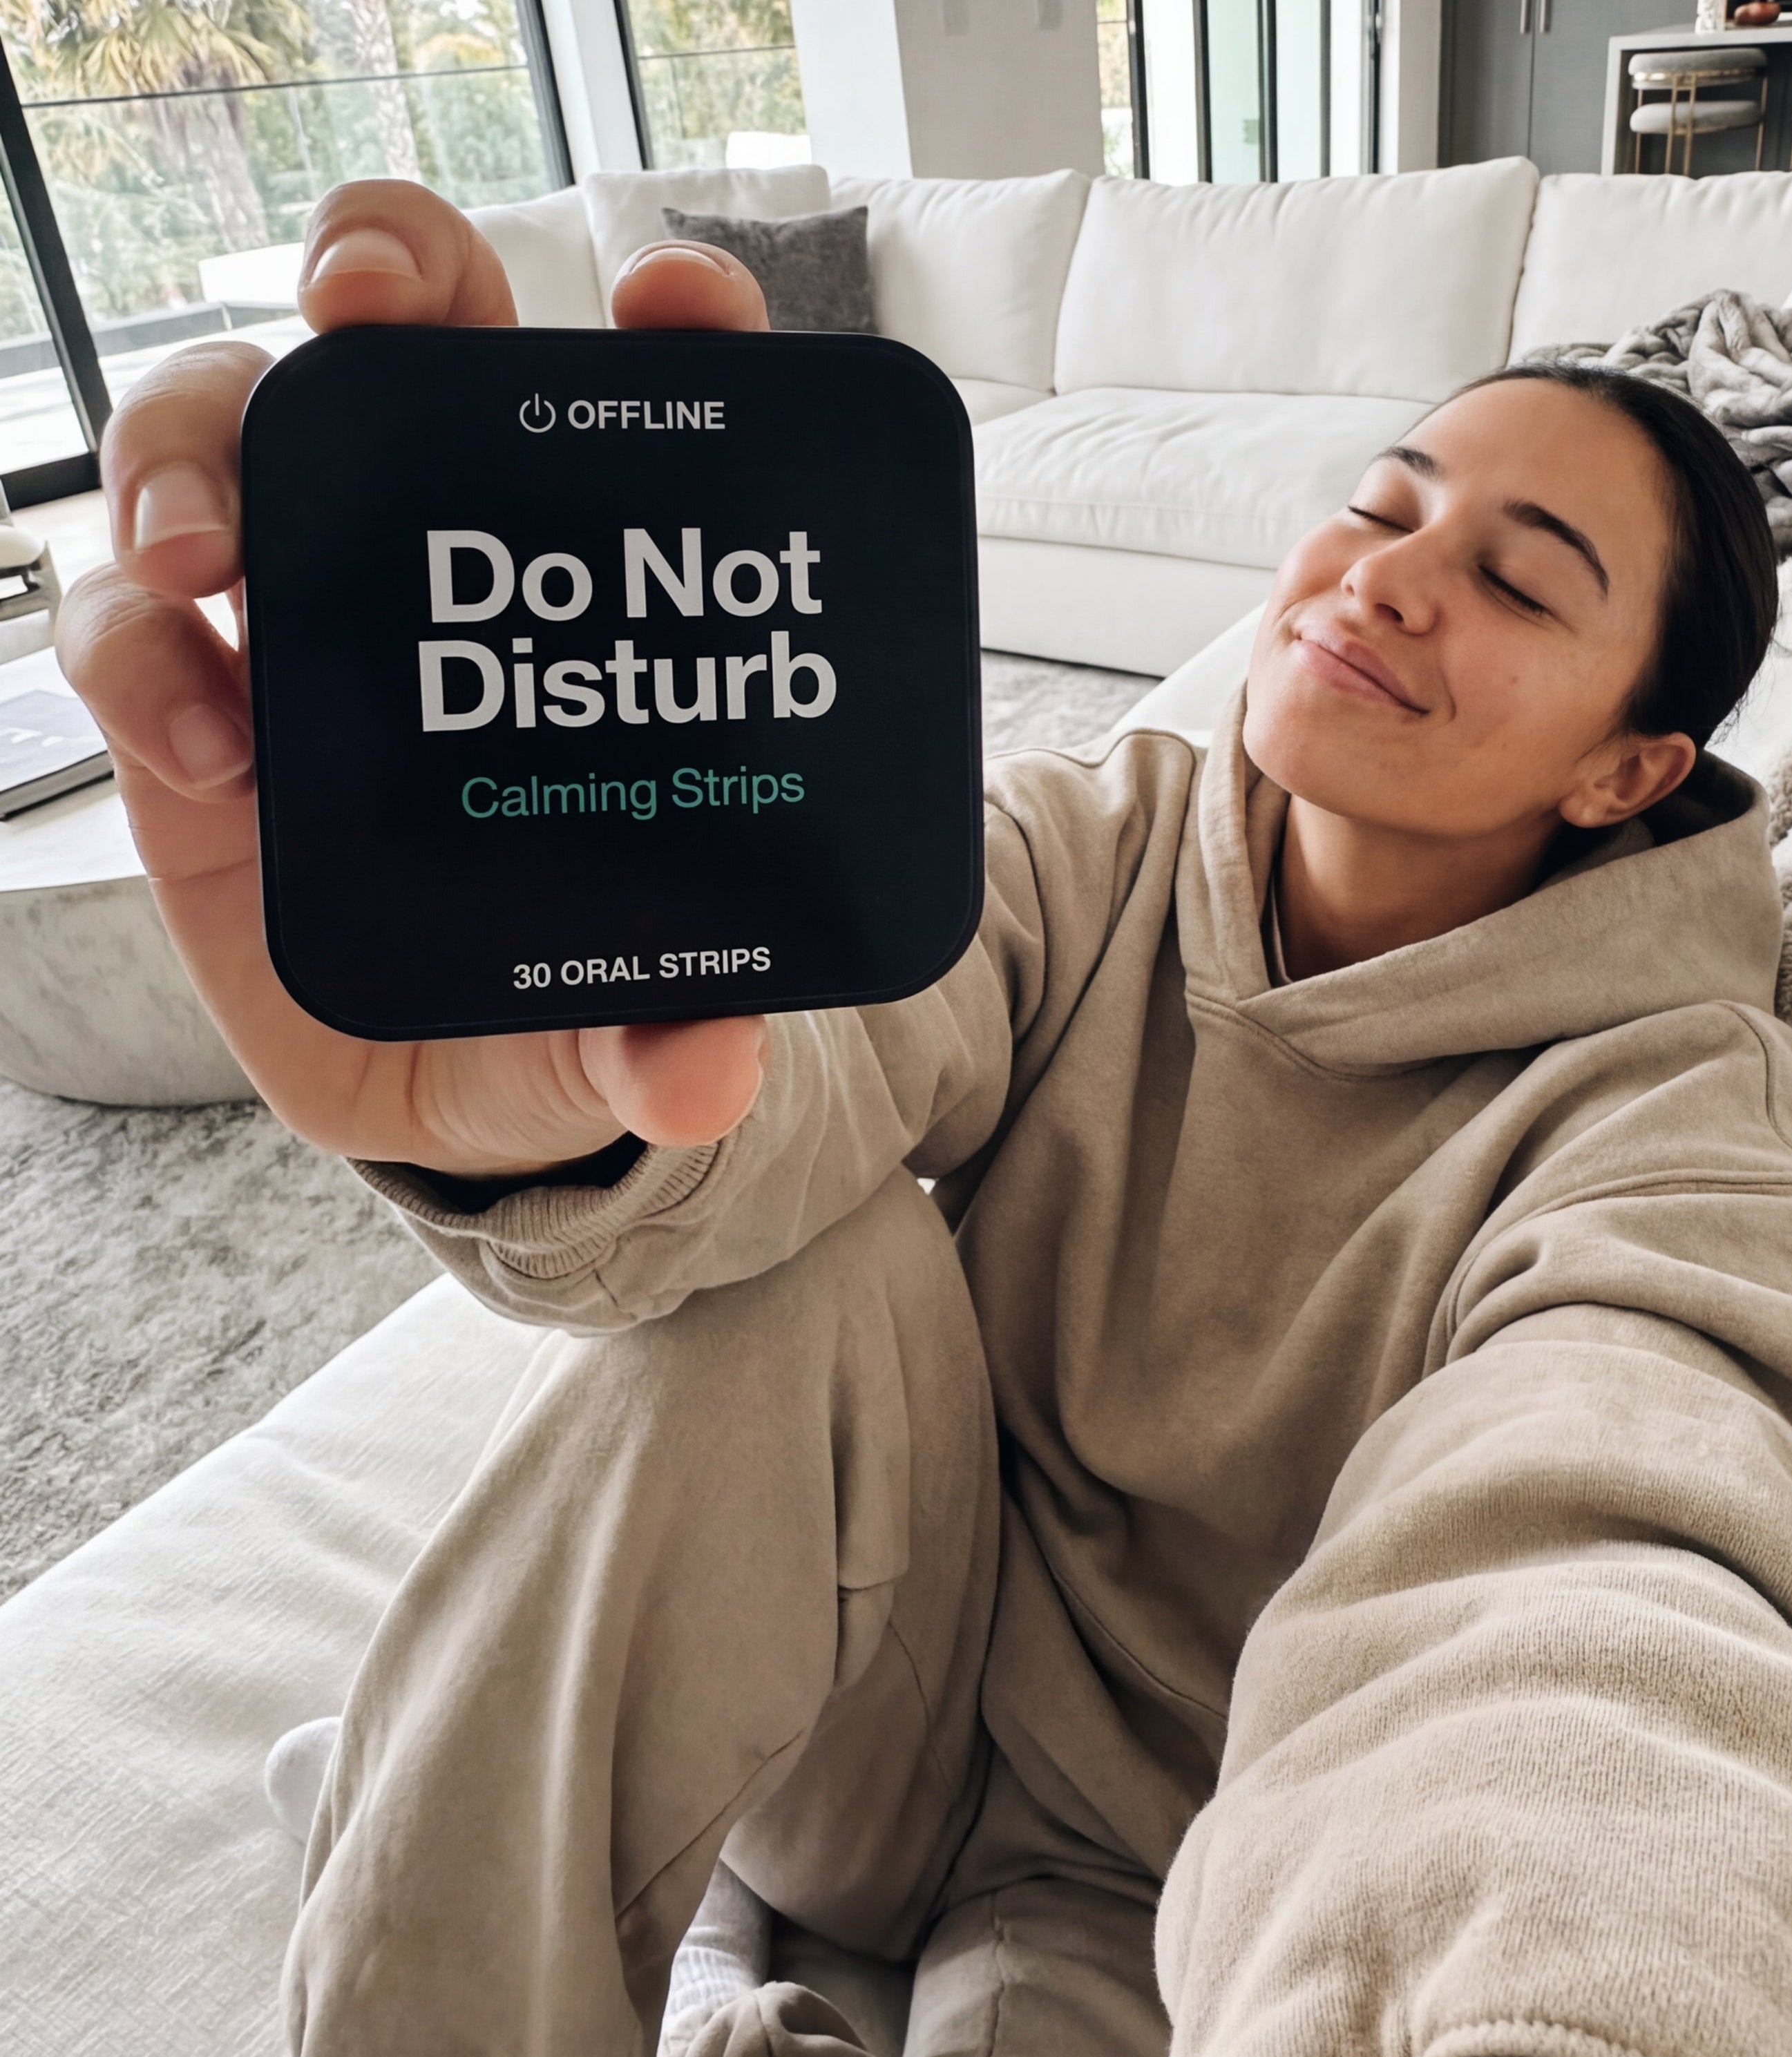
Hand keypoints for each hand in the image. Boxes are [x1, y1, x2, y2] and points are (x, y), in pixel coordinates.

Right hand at [58, 180, 772, 1176]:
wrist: (432, 1085)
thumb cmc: (559, 1006)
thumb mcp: (631, 1032)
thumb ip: (674, 1042)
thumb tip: (709, 1069)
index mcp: (594, 595)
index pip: (640, 409)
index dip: (671, 320)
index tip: (674, 303)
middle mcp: (445, 566)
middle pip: (409, 338)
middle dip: (387, 272)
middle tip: (366, 303)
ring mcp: (304, 618)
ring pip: (224, 430)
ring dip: (194, 443)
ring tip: (209, 547)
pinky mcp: (185, 702)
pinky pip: (119, 622)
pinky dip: (129, 648)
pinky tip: (195, 738)